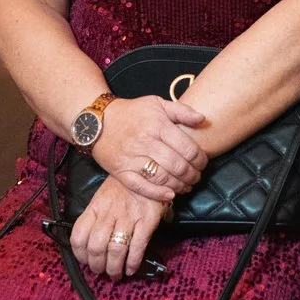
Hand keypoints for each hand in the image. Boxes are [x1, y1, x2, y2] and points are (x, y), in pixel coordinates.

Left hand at [68, 176, 165, 279]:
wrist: (149, 171)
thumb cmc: (123, 186)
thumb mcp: (103, 196)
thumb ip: (95, 217)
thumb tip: (88, 245)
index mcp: (95, 206)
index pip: (79, 235)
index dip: (79, 254)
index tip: (85, 261)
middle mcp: (110, 212)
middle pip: (96, 246)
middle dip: (97, 265)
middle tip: (101, 271)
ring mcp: (129, 216)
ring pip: (116, 249)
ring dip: (114, 267)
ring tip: (115, 274)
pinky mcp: (147, 220)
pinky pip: (138, 246)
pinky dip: (132, 262)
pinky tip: (130, 269)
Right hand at [89, 92, 208, 203]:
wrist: (96, 121)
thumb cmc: (131, 112)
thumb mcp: (157, 103)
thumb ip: (182, 111)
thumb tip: (203, 119)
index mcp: (157, 125)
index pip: (187, 148)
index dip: (200, 159)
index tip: (203, 163)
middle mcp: (145, 142)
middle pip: (177, 165)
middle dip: (192, 175)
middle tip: (197, 177)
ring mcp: (132, 158)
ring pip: (162, 177)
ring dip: (179, 185)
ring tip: (187, 186)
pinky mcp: (121, 171)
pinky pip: (141, 186)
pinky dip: (157, 193)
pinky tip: (170, 195)